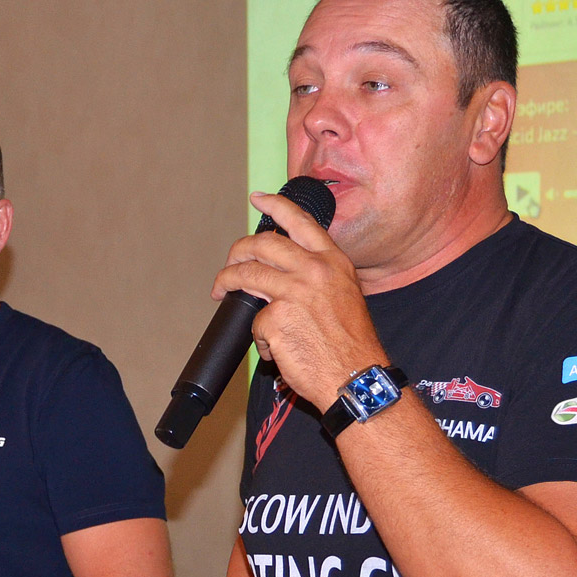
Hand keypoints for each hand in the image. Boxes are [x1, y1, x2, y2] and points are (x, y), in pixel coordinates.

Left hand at [211, 190, 388, 410]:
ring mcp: (293, 293)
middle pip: (262, 245)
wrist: (355, 377)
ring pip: (246, 275)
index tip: (258, 199)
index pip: (300, 221)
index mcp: (333, 261)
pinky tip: (275, 348)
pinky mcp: (275, 319)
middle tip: (230, 263)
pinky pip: (254, 321)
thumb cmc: (352, 344)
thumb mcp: (345, 294)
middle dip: (238, 250)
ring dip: (226, 282)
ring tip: (221, 291)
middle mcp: (314, 270)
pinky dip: (260, 337)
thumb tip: (282, 270)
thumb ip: (317, 276)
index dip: (275, 206)